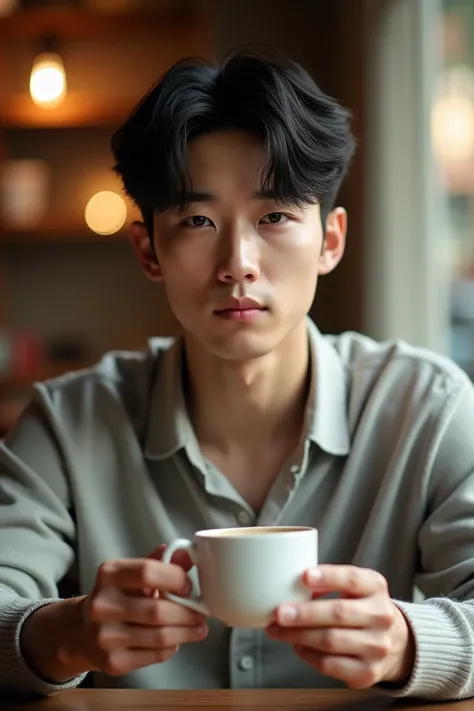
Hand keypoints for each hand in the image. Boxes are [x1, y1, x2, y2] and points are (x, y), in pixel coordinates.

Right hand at [21, 546, 207, 682]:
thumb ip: (161, 562)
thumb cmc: (119, 595)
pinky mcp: (113, 662)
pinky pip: (155, 655)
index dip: (175, 578)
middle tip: (201, 613)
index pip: (147, 572)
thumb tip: (189, 553)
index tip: (189, 586)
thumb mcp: (133, 572)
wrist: (83, 631)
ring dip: (186, 633)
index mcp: (109, 574)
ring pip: (160, 637)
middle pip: (158, 611)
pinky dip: (172, 647)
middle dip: (188, 613)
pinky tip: (175, 640)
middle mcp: (102, 604)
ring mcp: (105, 636)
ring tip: (198, 628)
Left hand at [266, 565, 414, 689]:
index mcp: (376, 587)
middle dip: (304, 613)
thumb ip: (328, 584)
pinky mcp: (368, 672)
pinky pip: (330, 664)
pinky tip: (297, 645)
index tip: (305, 575)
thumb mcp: (354, 587)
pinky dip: (308, 655)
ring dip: (298, 636)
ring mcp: (377, 646)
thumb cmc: (361, 607)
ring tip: (277, 630)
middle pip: (339, 613)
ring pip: (331, 641)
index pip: (352, 579)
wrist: (395, 642)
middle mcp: (381, 616)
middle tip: (279, 612)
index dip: (328, 576)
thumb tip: (291, 589)